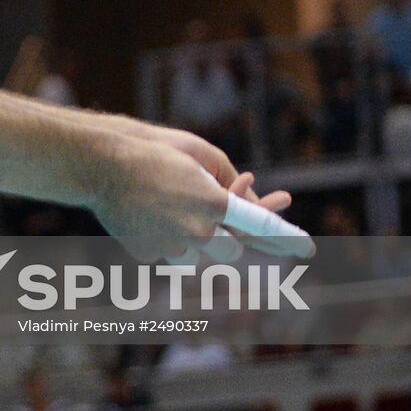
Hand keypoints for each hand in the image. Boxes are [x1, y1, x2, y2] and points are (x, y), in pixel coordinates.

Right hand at [93, 126, 309, 260]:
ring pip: (201, 259)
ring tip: (176, 212)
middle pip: (231, 252)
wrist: (102, 164)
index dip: (284, 237)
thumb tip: (246, 210)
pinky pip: (172, 256)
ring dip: (199, 242)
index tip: (308, 249)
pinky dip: (170, 242)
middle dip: (231, 240)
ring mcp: (171, 247)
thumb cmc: (154, 151)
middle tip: (221, 222)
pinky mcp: (149, 254)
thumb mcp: (201, 156)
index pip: (258, 226)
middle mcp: (196, 232)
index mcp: (213, 203)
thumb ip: (231, 187)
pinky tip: (154, 217)